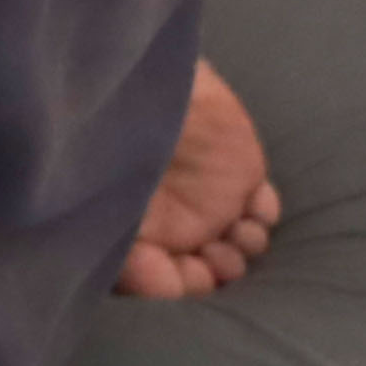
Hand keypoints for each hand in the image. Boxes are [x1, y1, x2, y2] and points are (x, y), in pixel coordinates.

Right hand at [115, 57, 279, 300]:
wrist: (136, 75)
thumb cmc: (104, 136)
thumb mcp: (98, 202)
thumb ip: (128, 259)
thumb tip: (168, 290)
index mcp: (131, 231)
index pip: (159, 280)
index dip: (176, 287)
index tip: (181, 271)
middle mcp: (170, 222)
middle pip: (206, 271)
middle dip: (216, 272)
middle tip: (213, 255)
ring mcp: (210, 199)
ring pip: (241, 247)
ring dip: (243, 248)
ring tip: (235, 231)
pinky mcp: (243, 173)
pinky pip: (266, 210)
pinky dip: (264, 214)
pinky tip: (249, 204)